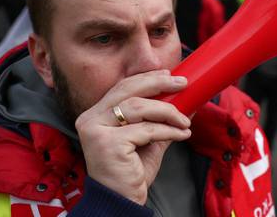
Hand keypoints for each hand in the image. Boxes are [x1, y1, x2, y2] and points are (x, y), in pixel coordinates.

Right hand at [75, 70, 190, 204]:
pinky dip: (168, 130)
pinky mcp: (108, 144)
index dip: (147, 78)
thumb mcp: (148, 140)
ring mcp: (96, 131)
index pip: (122, 87)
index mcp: (95, 115)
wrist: (122, 201)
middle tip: (182, 83)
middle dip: (158, 84)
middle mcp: (90, 119)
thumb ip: (160, 120)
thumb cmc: (132, 172)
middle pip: (128, 90)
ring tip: (184, 121)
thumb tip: (186, 101)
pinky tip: (181, 134)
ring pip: (139, 108)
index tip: (169, 75)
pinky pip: (146, 129)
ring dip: (168, 111)